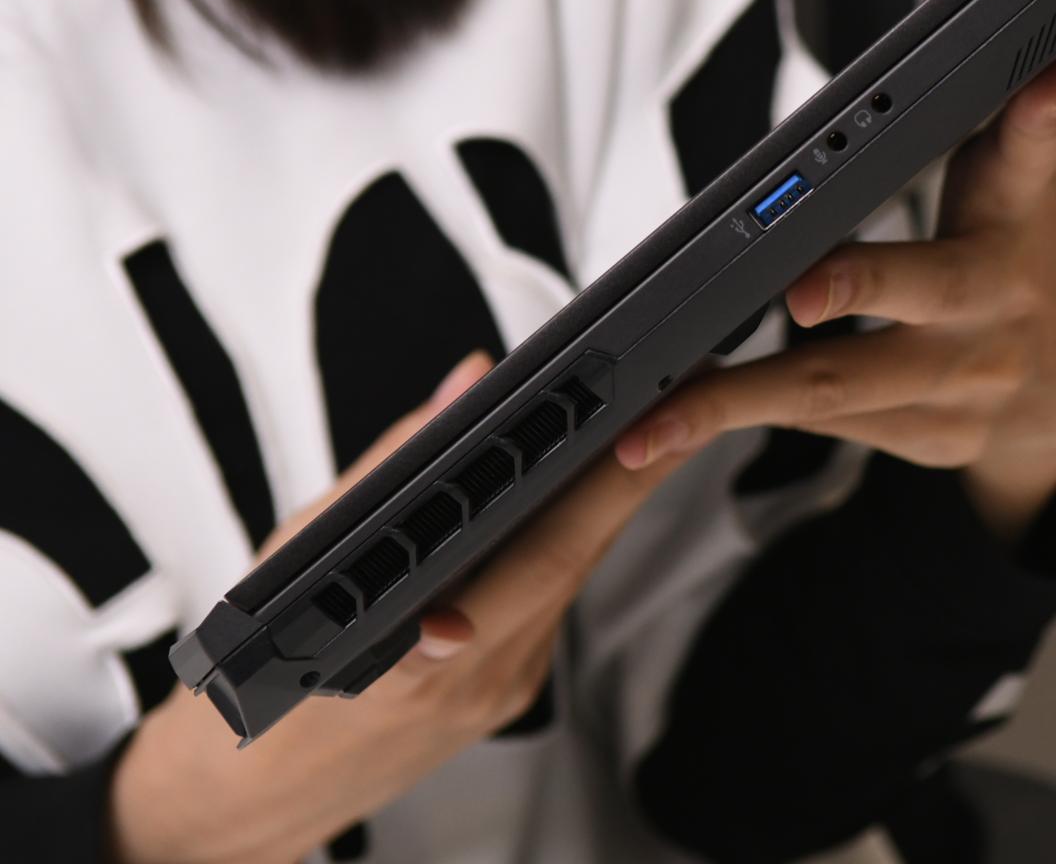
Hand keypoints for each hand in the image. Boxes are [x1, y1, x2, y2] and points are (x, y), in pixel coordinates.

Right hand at [110, 352, 699, 863]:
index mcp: (417, 643)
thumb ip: (394, 462)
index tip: (629, 432)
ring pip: (574, 576)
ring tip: (644, 427)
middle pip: (571, 556)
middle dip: (630, 474)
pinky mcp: (516, 689)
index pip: (534, 547)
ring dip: (610, 502)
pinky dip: (573, 541)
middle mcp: (475, 673)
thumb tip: (467, 383)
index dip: (593, 486)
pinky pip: (556, 600)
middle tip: (674, 404)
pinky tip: (586, 497)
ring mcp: (504, 686)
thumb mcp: (303, 549)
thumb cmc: (269, 667)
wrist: (263, 790)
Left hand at [615, 0, 1055, 541]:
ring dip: (750, 395)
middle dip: (865, 285)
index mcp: (1028, 212)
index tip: (1051, 78)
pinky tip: (652, 432)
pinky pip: (811, 426)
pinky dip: (729, 424)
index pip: (1049, 150)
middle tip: (803, 287)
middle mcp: (994, 301)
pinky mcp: (911, 437)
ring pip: (844, 382)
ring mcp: (955, 379)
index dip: (1052, 115)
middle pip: (930, 289)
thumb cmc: (1039, 242)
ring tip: (661, 405)